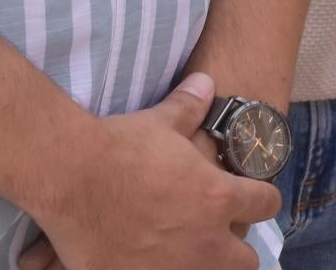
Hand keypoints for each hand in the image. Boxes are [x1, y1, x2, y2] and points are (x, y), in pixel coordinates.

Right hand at [25, 73, 278, 269]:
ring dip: (201, 265)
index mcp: (218, 198)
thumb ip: (189, 108)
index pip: (264, 204)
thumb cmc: (121, 147)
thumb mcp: (161, 122)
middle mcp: (205, 242)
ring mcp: (174, 269)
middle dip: (236, 249)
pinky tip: (145, 261)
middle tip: (218, 236)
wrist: (71, 178)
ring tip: (182, 253)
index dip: (260, 199)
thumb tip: (206, 83)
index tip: (253, 199)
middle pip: (245, 260)